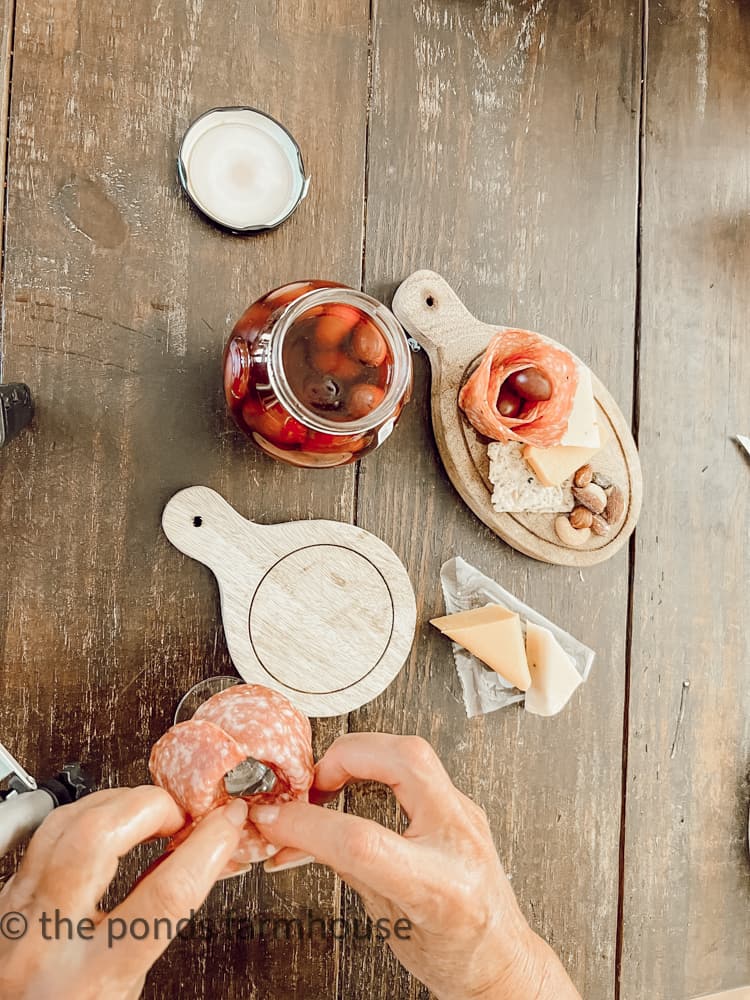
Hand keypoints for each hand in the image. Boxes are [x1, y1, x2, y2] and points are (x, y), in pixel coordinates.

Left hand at [0, 786, 247, 999]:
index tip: (225, 824)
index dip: (205, 849)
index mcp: (90, 981)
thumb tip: (194, 853)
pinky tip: (105, 816)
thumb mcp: (127, 986)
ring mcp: (17, 915)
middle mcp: (46, 943)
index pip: (162, 898)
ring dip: (117, 802)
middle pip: (95, 839)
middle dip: (150, 807)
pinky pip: (41, 833)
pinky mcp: (4, 898)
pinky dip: (82, 813)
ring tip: (148, 810)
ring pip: (63, 824)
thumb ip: (155, 921)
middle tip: (178, 812)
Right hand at [249, 733, 580, 999]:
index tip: (277, 821)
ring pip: (415, 752)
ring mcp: (466, 816)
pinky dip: (379, 766)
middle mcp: (459, 840)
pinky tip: (356, 783)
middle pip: (406, 761)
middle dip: (347, 756)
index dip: (309, 824)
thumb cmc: (454, 956)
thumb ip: (346, 870)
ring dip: (362, 754)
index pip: (363, 840)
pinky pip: (418, 768)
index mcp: (440, 886)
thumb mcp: (388, 925)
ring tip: (328, 781)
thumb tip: (297, 835)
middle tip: (312, 781)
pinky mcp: (463, 806)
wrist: (502, 960)